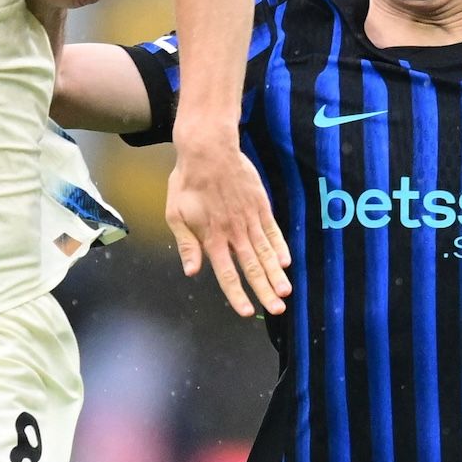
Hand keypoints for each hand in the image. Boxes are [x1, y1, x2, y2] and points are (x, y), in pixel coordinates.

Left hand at [167, 141, 290, 316]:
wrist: (208, 150)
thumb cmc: (187, 182)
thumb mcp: (175, 214)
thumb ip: (186, 245)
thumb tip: (192, 271)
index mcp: (212, 237)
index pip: (227, 274)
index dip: (237, 295)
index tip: (246, 312)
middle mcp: (234, 232)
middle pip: (252, 267)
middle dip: (265, 291)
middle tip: (277, 309)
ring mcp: (250, 219)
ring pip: (266, 252)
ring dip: (276, 275)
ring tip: (286, 293)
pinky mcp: (260, 206)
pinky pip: (272, 230)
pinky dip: (280, 247)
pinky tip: (286, 262)